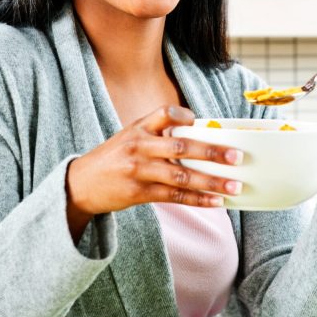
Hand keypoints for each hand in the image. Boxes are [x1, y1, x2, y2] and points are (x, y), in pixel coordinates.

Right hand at [65, 105, 243, 241]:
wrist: (79, 184)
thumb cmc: (113, 158)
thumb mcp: (130, 137)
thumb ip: (159, 135)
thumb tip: (200, 138)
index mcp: (139, 128)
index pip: (164, 114)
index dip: (184, 116)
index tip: (200, 120)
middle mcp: (139, 147)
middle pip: (181, 147)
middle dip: (212, 152)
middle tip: (237, 156)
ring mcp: (139, 171)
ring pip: (181, 176)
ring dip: (211, 182)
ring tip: (234, 186)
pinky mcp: (138, 193)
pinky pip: (174, 196)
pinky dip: (197, 199)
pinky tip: (216, 202)